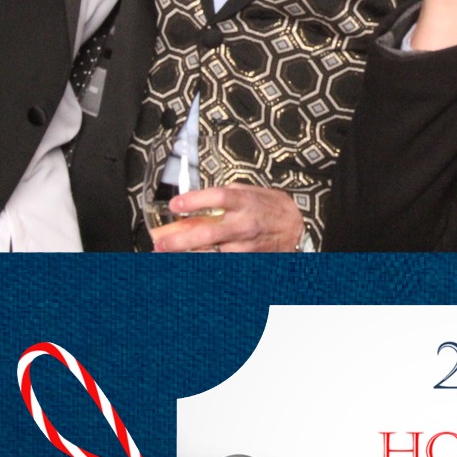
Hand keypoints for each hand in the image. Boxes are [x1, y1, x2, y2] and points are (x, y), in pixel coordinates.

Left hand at [151, 184, 304, 252]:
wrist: (296, 227)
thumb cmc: (269, 207)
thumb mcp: (249, 191)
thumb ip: (224, 196)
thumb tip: (194, 200)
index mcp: (245, 201)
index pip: (218, 198)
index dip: (195, 201)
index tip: (175, 205)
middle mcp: (245, 225)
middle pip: (209, 233)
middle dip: (181, 241)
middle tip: (160, 244)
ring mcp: (247, 246)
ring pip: (213, 255)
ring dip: (188, 257)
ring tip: (168, 255)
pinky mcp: (249, 260)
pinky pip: (222, 264)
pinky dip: (205, 263)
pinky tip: (190, 262)